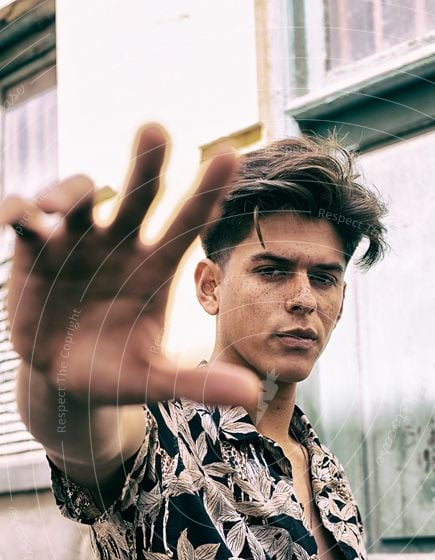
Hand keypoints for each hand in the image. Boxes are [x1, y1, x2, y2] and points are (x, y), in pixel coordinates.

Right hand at [0, 124, 259, 409]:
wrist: (65, 380)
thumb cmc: (117, 372)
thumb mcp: (155, 380)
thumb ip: (198, 383)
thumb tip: (252, 395)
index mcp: (155, 268)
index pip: (187, 223)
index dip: (208, 191)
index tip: (229, 155)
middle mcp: (119, 245)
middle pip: (135, 195)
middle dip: (145, 163)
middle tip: (155, 130)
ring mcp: (75, 243)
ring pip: (74, 197)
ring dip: (68, 191)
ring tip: (60, 207)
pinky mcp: (34, 251)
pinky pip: (22, 218)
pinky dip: (17, 212)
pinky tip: (15, 218)